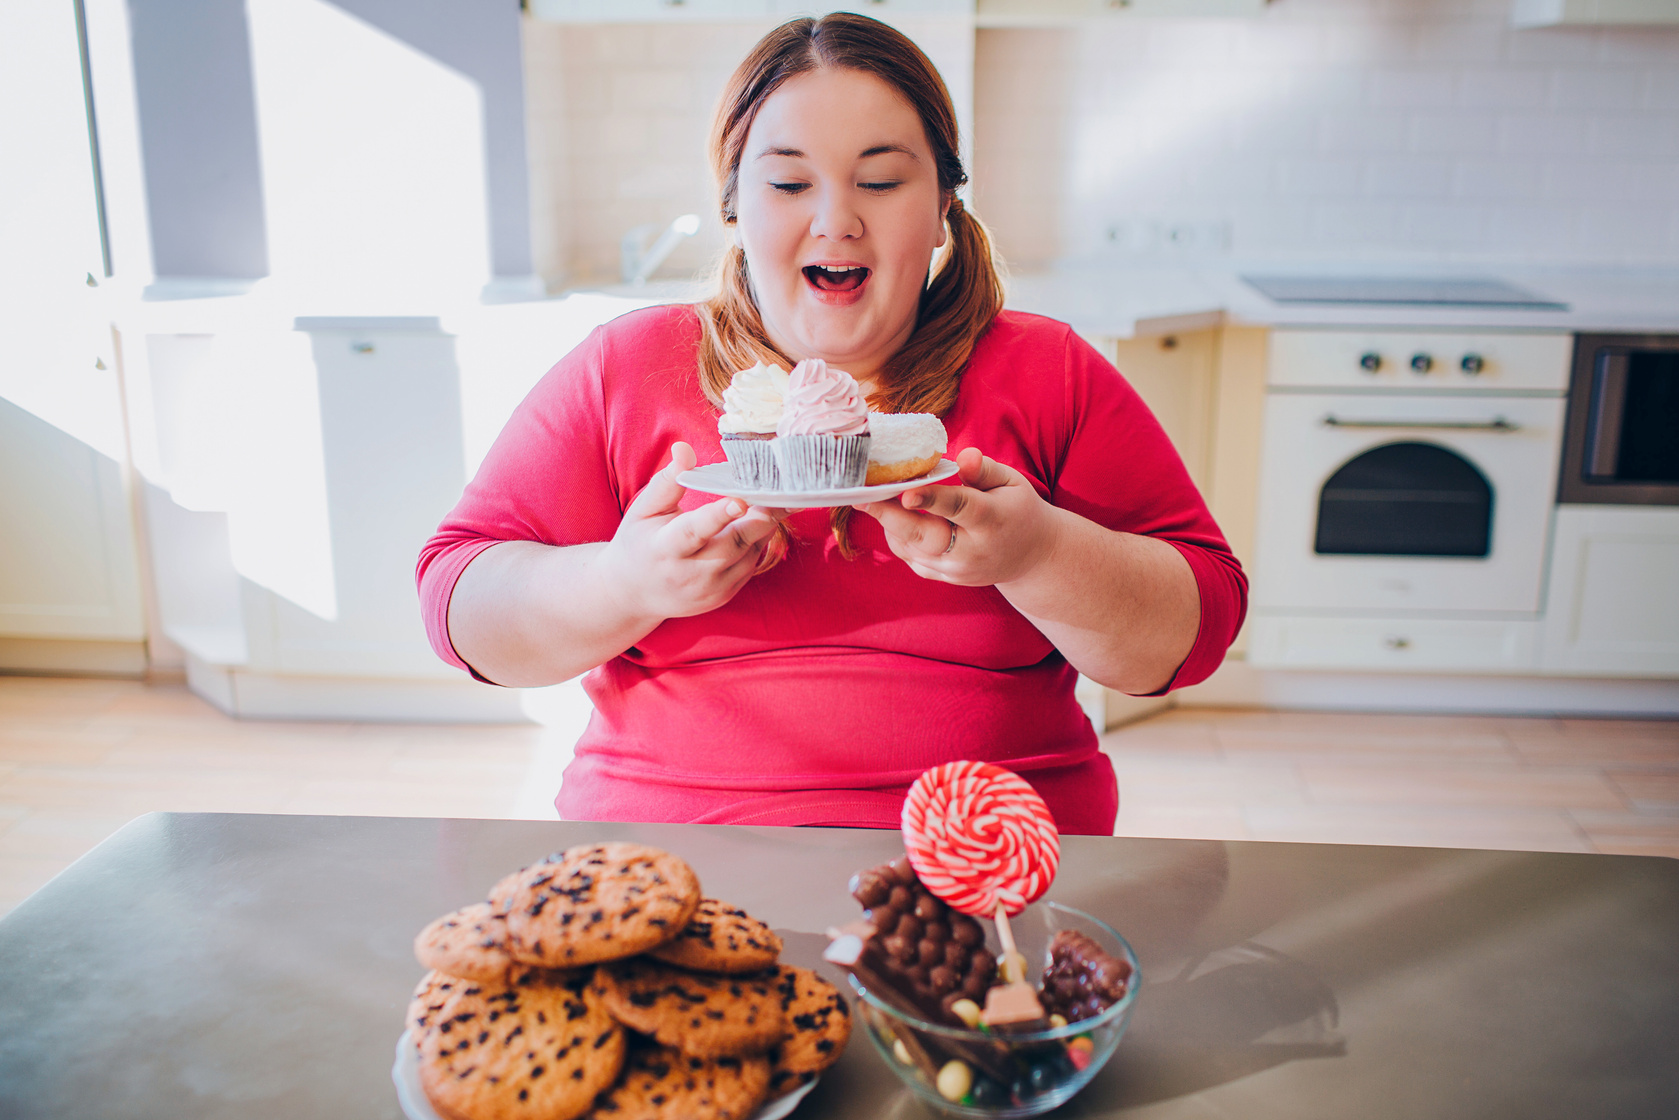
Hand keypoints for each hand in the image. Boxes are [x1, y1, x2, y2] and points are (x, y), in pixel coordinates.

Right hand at [600, 442, 778, 619]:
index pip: (694, 532)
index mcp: (664, 548)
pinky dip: (759, 543)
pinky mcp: (724, 595)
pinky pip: (751, 566)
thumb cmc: (639, 542)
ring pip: (748, 556)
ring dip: (764, 528)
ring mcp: (709, 589)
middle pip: (731, 546)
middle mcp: (688, 573)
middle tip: (778, 495)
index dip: (718, 517)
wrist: (635, 593)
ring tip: (775, 502)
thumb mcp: (644, 510)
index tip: (739, 501)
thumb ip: (668, 481)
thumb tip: (684, 449)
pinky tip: (761, 523)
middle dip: (757, 521)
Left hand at [852, 447, 1062, 586]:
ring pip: (913, 549)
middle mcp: (973, 551)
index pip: (960, 508)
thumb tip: (965, 455)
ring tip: (868, 499)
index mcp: (993, 520)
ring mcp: (957, 571)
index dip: (932, 499)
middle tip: (862, 496)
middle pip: (926, 536)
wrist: (1031, 557)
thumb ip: (984, 470)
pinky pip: (912, 558)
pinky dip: (898, 538)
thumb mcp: (1011, 482)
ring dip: (888, 524)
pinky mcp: (945, 579)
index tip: (906, 492)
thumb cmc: (1017, 509)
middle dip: (891, 516)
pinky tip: (889, 517)